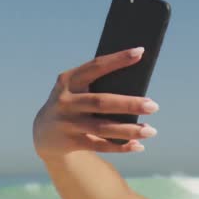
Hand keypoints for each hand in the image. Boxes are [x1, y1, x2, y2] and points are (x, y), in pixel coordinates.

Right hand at [32, 46, 158, 159]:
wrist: (44, 133)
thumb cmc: (73, 104)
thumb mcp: (77, 90)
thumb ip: (98, 86)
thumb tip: (137, 89)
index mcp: (68, 81)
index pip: (96, 66)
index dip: (118, 59)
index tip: (140, 52)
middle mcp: (66, 101)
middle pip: (102, 102)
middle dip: (129, 104)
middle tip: (154, 106)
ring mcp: (66, 123)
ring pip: (102, 128)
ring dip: (129, 130)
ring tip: (151, 130)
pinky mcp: (69, 143)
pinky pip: (99, 145)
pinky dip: (120, 147)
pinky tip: (138, 145)